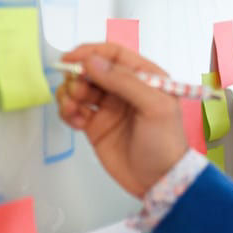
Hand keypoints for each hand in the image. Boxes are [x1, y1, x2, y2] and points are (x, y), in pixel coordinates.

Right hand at [56, 43, 187, 197]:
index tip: (71, 58)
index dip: (91, 52)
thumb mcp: (154, 106)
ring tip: (75, 110)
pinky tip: (76, 122)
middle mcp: (124, 88)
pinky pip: (73, 110)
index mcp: (144, 77)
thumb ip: (124, 81)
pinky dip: (68, 112)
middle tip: (76, 91)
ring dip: (70, 94)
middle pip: (92, 69)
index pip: (114, 54)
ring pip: (79, 88)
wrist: (158, 180)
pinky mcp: (94, 125)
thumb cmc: (164, 141)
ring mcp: (108, 107)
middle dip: (78, 76)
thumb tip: (91, 61)